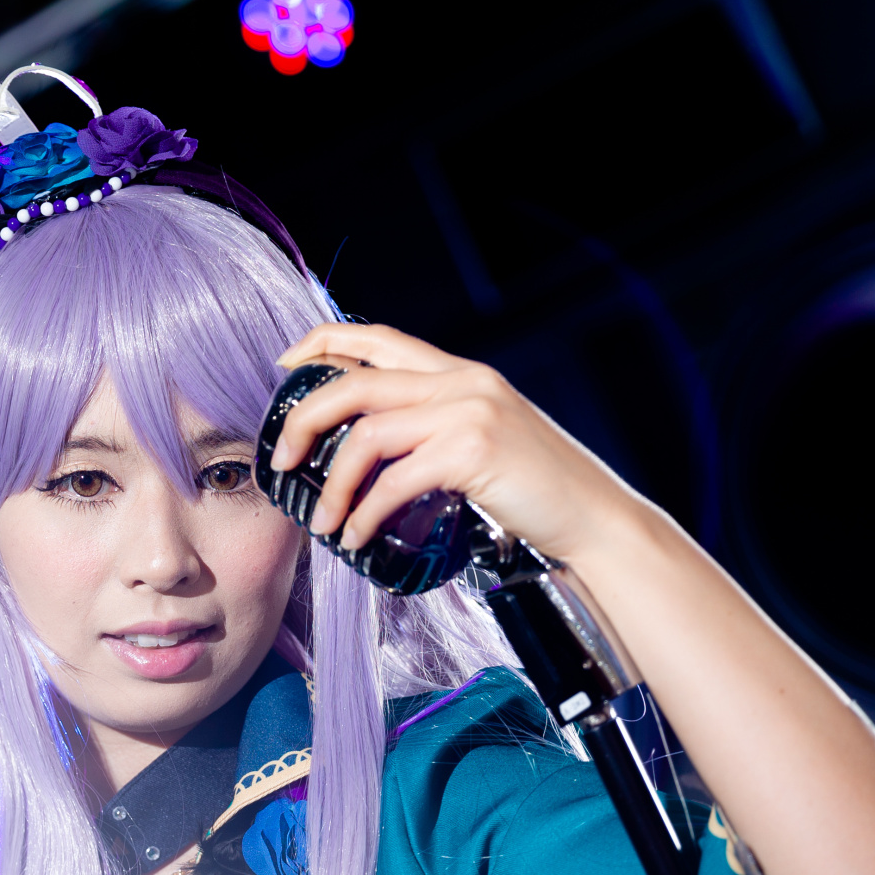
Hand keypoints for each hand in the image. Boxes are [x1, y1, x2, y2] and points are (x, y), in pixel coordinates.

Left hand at [267, 322, 654, 567]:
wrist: (593, 518)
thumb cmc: (536, 489)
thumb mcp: (483, 438)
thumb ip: (435, 426)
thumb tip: (367, 446)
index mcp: (461, 372)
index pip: (379, 337)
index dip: (322, 343)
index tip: (285, 366)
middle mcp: (462, 381)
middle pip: (354, 382)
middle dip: (304, 421)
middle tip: (281, 460)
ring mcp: (469, 413)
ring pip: (366, 434)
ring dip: (332, 484)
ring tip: (323, 522)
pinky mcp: (473, 452)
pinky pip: (394, 481)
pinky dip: (364, 513)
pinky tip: (356, 537)